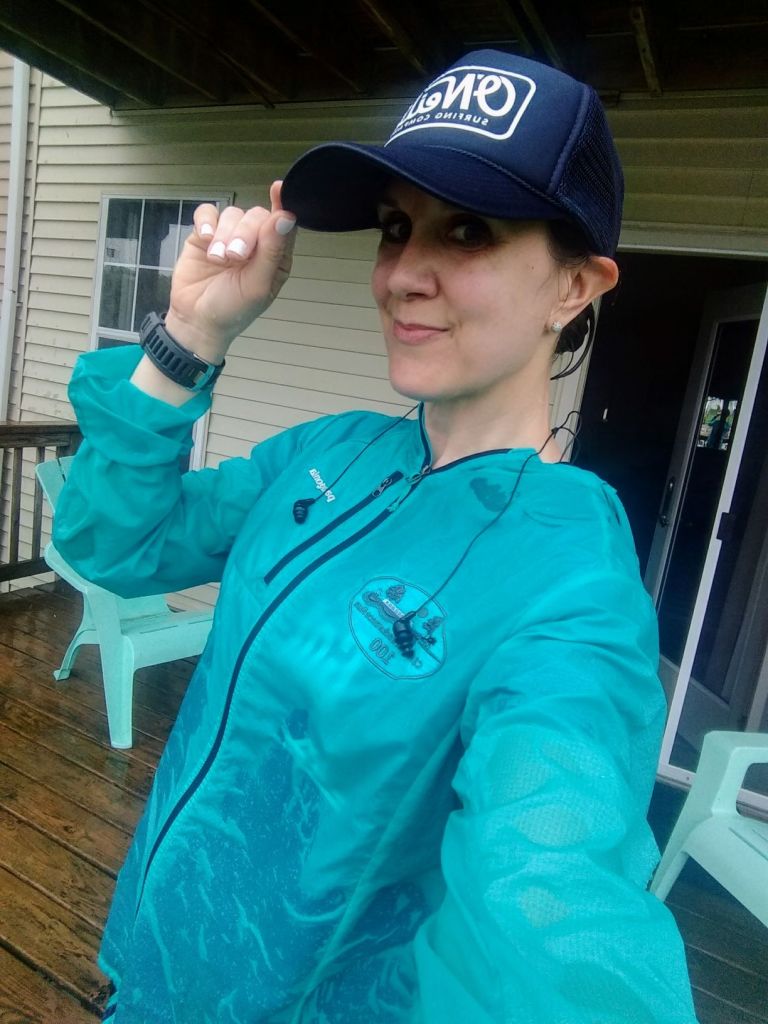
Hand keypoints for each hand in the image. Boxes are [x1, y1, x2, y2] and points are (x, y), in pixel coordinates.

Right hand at [166, 180, 295, 361]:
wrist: (195, 319)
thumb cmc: (232, 309)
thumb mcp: (256, 285)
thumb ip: (271, 251)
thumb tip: (285, 217)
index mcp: (275, 257)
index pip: (283, 225)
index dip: (281, 205)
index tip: (277, 189)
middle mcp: (255, 243)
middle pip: (256, 216)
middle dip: (245, 233)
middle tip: (234, 256)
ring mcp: (229, 236)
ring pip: (232, 214)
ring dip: (224, 234)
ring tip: (217, 260)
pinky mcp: (204, 235)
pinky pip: (208, 213)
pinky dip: (206, 222)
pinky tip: (205, 239)